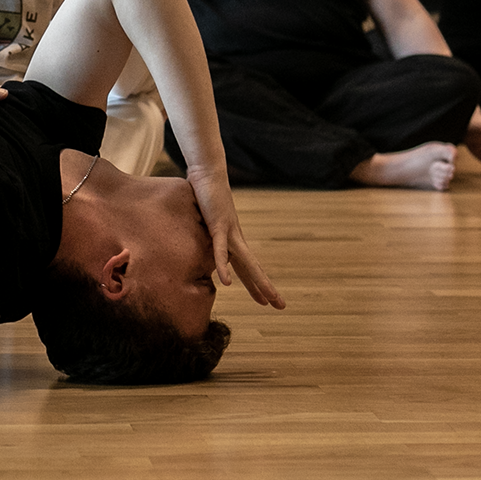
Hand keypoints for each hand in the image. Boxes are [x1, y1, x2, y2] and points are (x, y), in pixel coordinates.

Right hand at [185, 164, 283, 308]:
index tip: (267, 300)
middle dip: (267, 288)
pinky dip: (224, 267)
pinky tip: (227, 284)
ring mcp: (230, 232)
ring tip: (268, 300)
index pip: (248, 266)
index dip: (257, 284)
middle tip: (281, 307)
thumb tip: (199, 242)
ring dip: (258, 282)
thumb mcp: (205, 221)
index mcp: (233, 239)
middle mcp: (236, 238)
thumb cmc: (205, 193)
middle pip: (254, 269)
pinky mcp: (218, 225)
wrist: (207, 172)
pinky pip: (221, 251)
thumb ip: (205, 233)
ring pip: (246, 263)